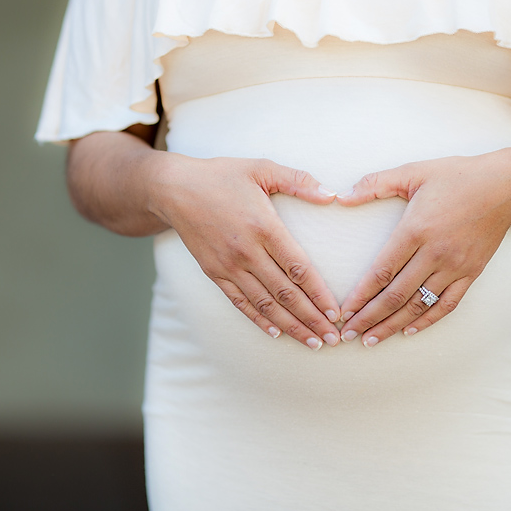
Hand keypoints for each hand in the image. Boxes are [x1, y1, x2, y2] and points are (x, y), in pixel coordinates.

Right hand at [151, 155, 341, 349]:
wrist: (174, 189)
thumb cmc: (221, 175)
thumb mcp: (261, 168)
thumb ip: (298, 181)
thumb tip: (332, 195)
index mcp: (263, 226)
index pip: (298, 268)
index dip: (320, 294)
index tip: (336, 313)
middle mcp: (246, 251)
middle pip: (286, 294)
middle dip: (312, 319)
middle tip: (334, 338)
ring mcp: (228, 266)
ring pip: (265, 304)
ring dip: (291, 326)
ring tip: (312, 343)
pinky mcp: (214, 273)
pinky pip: (240, 302)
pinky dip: (259, 320)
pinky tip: (277, 333)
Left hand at [335, 150, 510, 346]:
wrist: (507, 185)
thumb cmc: (457, 175)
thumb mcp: (413, 172)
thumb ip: (375, 184)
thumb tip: (342, 197)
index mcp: (416, 229)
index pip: (382, 271)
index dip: (360, 295)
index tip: (343, 312)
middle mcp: (435, 253)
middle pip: (396, 295)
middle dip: (369, 317)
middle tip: (348, 334)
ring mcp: (456, 266)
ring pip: (419, 305)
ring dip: (392, 325)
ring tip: (370, 339)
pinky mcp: (472, 272)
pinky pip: (447, 304)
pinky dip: (427, 320)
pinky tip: (408, 331)